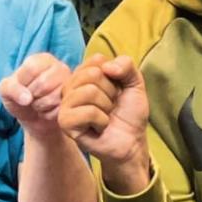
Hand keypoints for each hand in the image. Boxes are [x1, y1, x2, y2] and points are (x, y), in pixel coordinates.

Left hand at [0, 52, 72, 136]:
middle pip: (43, 84)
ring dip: (40, 107)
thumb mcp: (6, 91)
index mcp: (42, 59)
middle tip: (31, 98)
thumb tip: (27, 99)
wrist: (33, 119)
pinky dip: (48, 115)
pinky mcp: (74, 101)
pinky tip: (48, 111)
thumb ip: (11, 89)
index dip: (22, 83)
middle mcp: (60, 67)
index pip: (31, 68)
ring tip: (39, 104)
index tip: (22, 87)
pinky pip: (60, 111)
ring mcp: (70, 84)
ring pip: (53, 98)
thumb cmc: (19, 99)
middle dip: (32, 97)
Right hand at [60, 53, 150, 188]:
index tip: (116, 91)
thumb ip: (126, 65)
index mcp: (83, 75)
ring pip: (88, 92)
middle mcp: (71, 88)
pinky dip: (101, 121)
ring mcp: (65, 105)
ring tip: (105, 117)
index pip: (97, 61)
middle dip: (110, 92)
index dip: (114, 76)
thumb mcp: (135, 83)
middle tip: (111, 106)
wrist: (132, 141)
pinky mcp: (65, 123)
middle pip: (92, 75)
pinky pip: (87, 112)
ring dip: (106, 107)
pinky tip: (99, 127)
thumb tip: (106, 66)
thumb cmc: (129, 113)